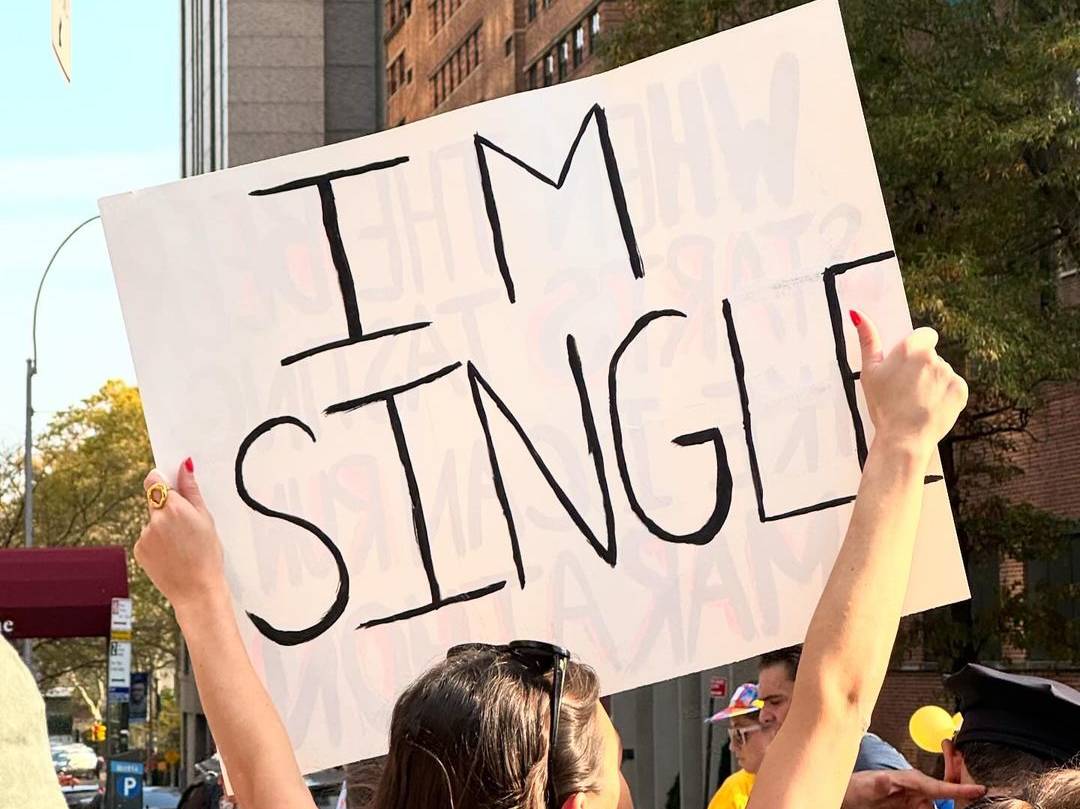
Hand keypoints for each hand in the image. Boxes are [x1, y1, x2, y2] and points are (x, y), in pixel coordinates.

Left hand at [135, 460, 226, 611]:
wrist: (197, 590)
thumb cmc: (208, 554)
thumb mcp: (206, 519)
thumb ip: (192, 490)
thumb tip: (184, 465)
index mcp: (174, 508)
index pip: (154, 480)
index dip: (161, 481)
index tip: (171, 487)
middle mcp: (155, 519)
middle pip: (153, 500)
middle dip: (166, 506)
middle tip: (185, 524)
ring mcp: (144, 535)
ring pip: (152, 521)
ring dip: (163, 526)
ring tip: (181, 545)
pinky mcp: (138, 550)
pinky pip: (147, 537)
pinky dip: (157, 542)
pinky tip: (172, 554)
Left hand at [842, 769, 986, 808]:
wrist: (850, 798)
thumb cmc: (857, 789)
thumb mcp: (867, 786)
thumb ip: (878, 783)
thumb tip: (884, 778)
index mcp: (912, 780)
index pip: (939, 786)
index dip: (960, 790)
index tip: (981, 789)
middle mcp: (918, 790)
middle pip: (944, 799)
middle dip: (957, 798)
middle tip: (973, 796)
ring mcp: (917, 801)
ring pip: (936, 808)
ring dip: (942, 807)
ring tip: (905, 804)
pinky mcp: (913, 808)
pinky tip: (930, 806)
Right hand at [853, 310, 967, 457]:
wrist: (903, 439)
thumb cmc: (882, 406)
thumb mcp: (869, 372)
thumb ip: (867, 340)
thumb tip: (857, 314)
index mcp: (910, 348)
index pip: (924, 336)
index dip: (915, 351)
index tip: (906, 368)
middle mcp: (933, 357)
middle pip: (932, 356)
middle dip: (922, 369)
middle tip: (906, 391)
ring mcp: (949, 374)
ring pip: (942, 372)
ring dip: (933, 382)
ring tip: (917, 402)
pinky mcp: (961, 390)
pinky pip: (953, 386)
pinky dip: (945, 395)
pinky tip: (930, 407)